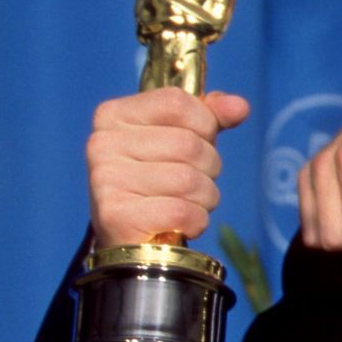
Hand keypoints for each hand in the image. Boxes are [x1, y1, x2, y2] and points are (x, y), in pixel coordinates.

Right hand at [88, 88, 250, 246]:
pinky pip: (183, 212)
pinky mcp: (115, 216)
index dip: (204, 124)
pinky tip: (180, 224)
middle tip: (190, 183)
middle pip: (188, 145)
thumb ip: (210, 117)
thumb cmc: (159, 180)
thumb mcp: (182, 138)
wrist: (130, 239)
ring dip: (204, 197)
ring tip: (185, 203)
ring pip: (189, 180)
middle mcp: (102, 143)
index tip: (198, 141)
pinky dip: (195, 221)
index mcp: (114, 115)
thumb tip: (239, 107)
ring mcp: (105, 180)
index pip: (177, 102)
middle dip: (208, 167)